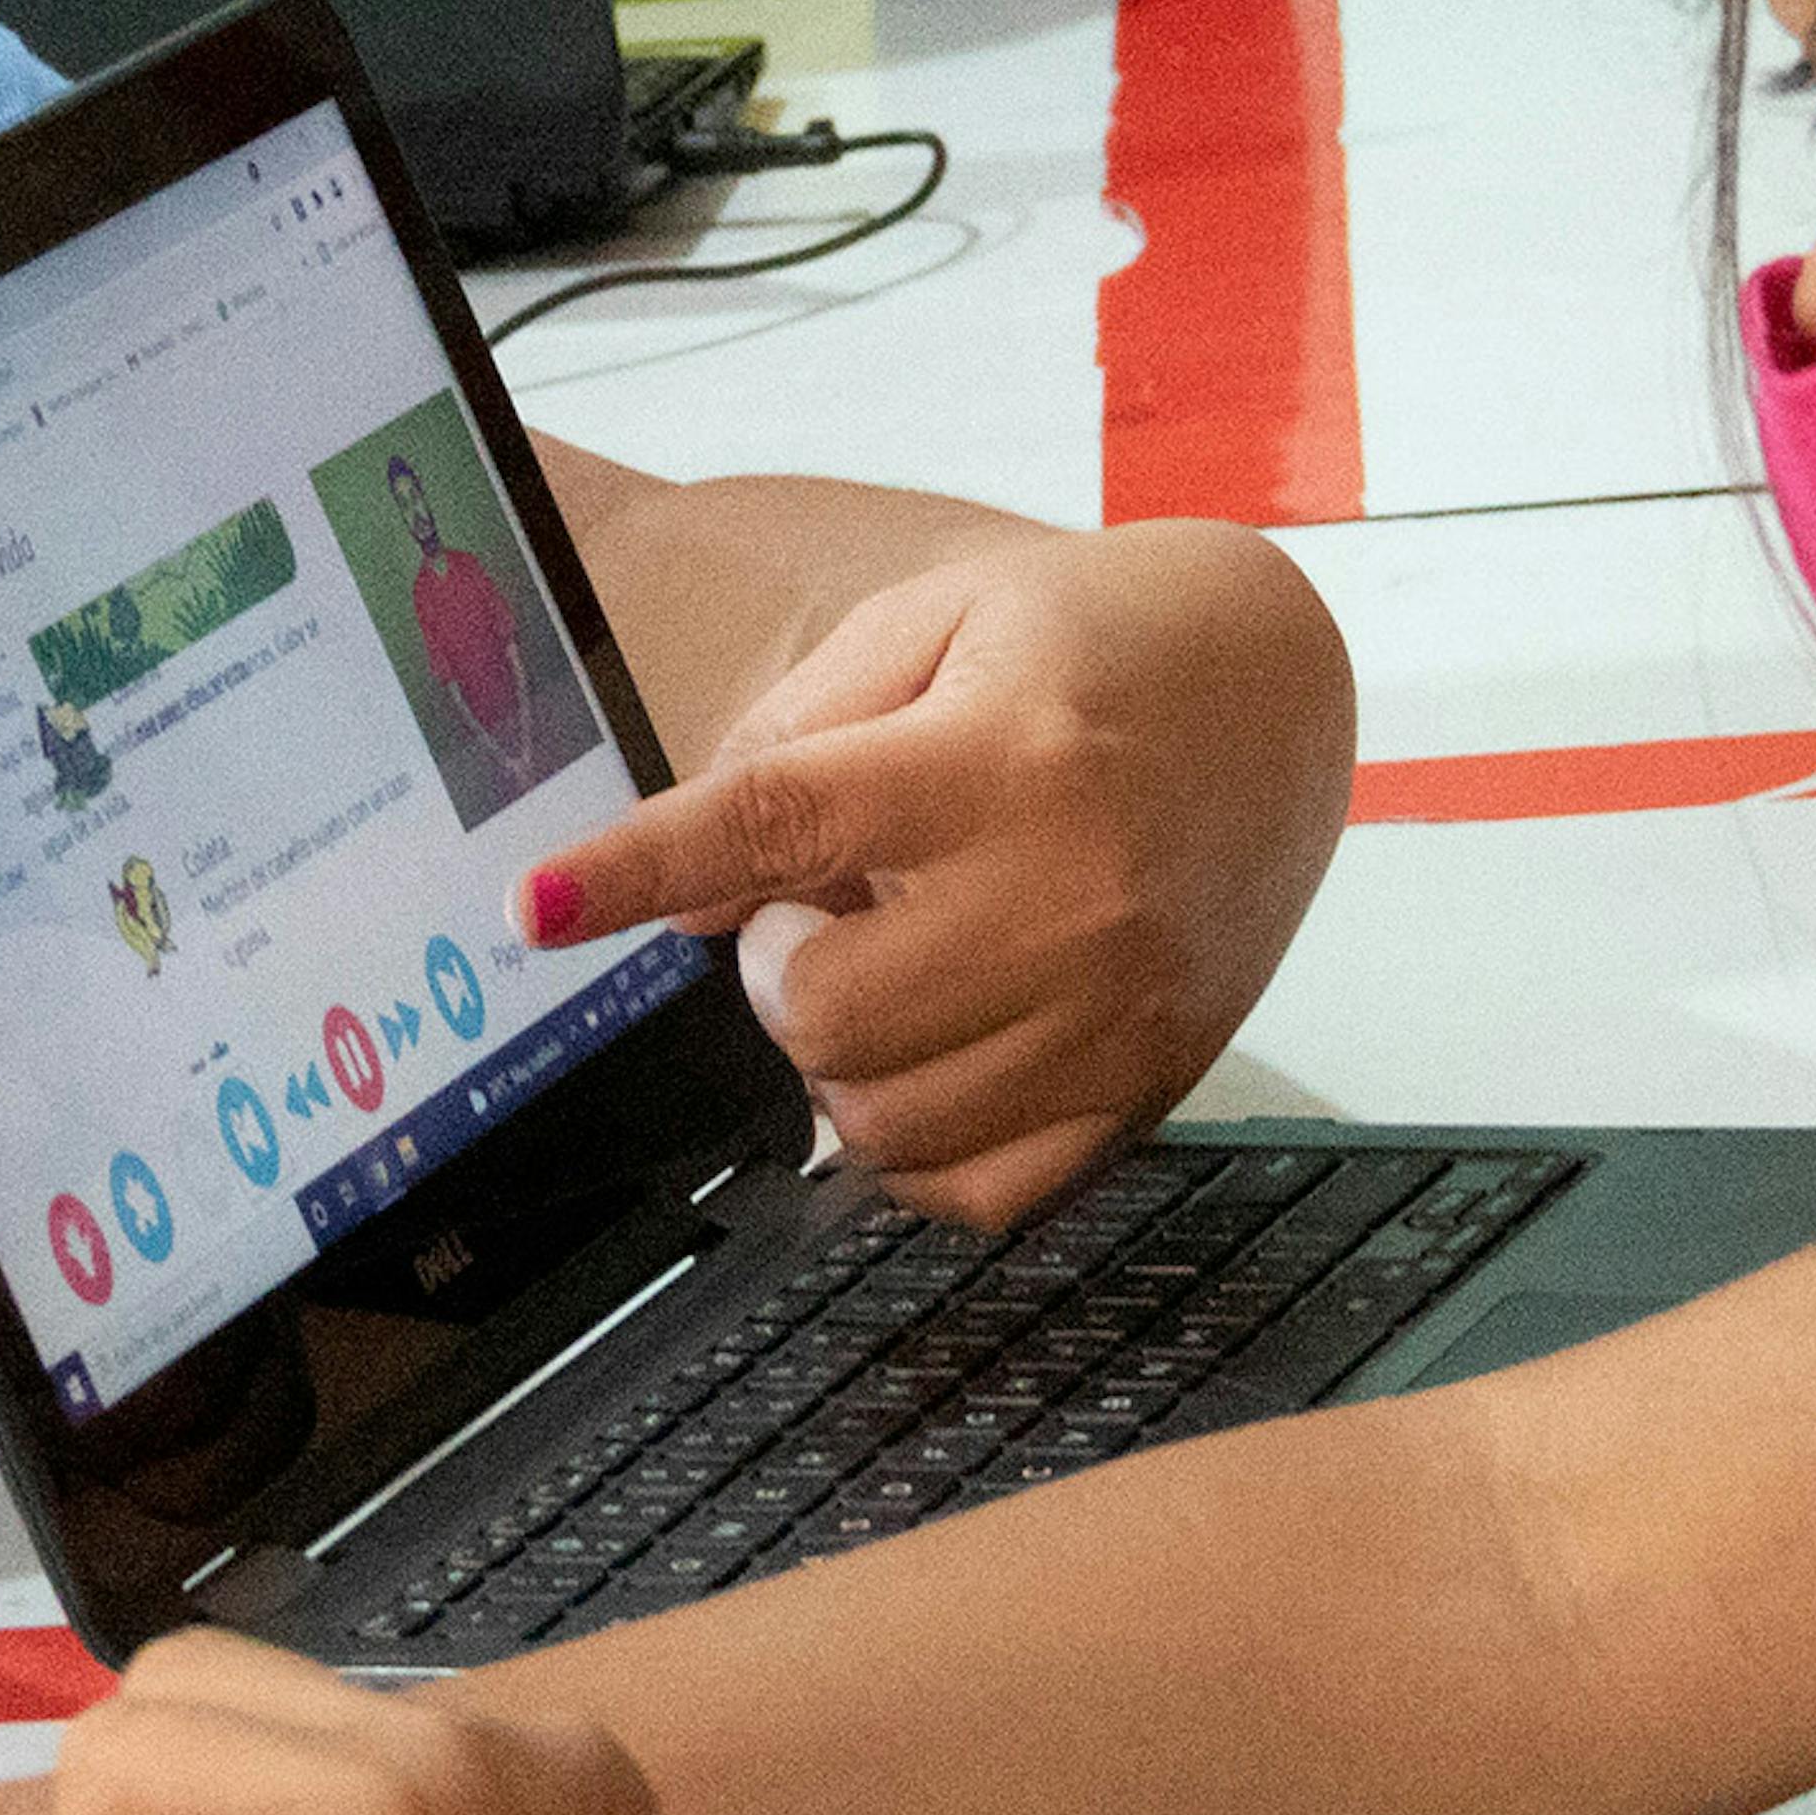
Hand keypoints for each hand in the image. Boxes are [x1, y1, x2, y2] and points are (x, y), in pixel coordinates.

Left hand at [515, 520, 1354, 1225]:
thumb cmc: (1089, 646)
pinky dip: (912, 1141)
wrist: (1278, 689)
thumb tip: (688, 894)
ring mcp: (1116, 1011)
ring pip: (879, 1117)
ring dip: (837, 1053)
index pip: (781, 822)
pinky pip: (977, 1191)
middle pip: (818, 1009)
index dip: (640, 870)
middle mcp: (1069, 895)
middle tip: (826, 903)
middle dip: (774, 965)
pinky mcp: (1148, 1086)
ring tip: (898, 956)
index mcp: (1001, 757)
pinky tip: (930, 1049)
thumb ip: (791, 742)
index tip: (537, 905)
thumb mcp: (932, 623)